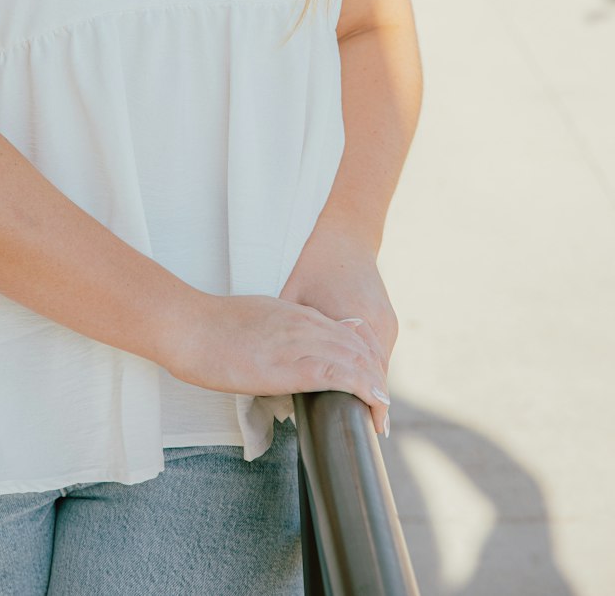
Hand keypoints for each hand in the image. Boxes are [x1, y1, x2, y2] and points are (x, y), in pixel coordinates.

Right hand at [165, 292, 389, 426]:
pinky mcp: (290, 366)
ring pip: (356, 360)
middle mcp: (304, 324)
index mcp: (295, 313)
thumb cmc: (210, 328)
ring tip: (383, 410)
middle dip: (375, 374)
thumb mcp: (254, 321)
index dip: (364, 357)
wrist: (188, 326)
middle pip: (358, 346)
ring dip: (375, 385)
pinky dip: (363, 389)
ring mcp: (299, 342)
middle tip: (382, 402)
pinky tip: (375, 402)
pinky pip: (340, 375)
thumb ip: (276, 334)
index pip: (346, 332)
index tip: (370, 380)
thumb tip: (281, 356)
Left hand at [279, 219, 397, 434]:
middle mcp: (377, 323)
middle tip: (366, 430)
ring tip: (363, 414)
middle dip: (370, 401)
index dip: (368, 403)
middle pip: (376, 374)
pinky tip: (358, 383)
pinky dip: (368, 367)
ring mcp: (385, 321)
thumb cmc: (312, 265)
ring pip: (378, 363)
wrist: (343, 234)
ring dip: (369, 385)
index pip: (368, 375)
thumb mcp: (297, 300)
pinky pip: (377, 350)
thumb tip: (279, 368)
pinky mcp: (385, 317)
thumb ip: (295, 335)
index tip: (367, 428)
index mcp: (358, 321)